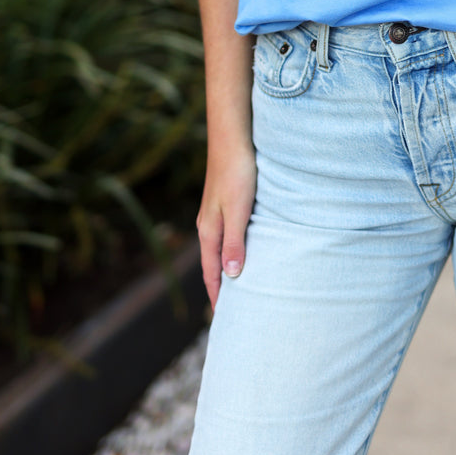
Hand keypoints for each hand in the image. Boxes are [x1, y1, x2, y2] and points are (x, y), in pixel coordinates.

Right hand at [196, 143, 256, 308]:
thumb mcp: (238, 210)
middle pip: (214, 263)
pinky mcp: (226, 200)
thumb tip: (233, 276)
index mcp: (208, 231)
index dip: (218, 296)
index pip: (211, 273)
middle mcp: (208, 224)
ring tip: (243, 284)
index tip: (226, 319)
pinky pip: (229, 233)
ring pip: (221, 248)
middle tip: (236, 309)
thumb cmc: (237, 171)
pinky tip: (247, 247)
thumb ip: (234, 242)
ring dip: (229, 266)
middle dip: (222, 286)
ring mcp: (215, 212)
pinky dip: (235, 247)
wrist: (232, 135)